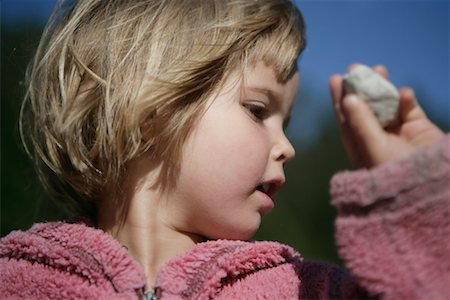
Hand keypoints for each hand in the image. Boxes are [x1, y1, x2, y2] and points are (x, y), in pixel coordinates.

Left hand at [329, 64, 444, 168]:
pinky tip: (404, 94)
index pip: (346, 119)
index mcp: (360, 146)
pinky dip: (406, 99)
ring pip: (387, 105)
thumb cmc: (396, 174)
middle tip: (356, 67)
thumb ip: (362, 123)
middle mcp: (377, 138)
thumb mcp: (374, 148)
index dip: (340, 99)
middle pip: (366, 108)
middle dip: (361, 88)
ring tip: (379, 70)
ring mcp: (398, 133)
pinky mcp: (419, 130)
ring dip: (382, 88)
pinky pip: (409, 109)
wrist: (432, 187)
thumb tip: (347, 98)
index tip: (335, 78)